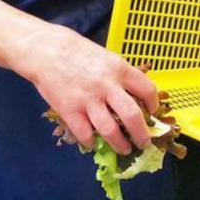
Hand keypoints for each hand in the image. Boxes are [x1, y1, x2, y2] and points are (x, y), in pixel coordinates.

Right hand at [13, 24, 158, 154]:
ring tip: (124, 148)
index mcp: (119, 69)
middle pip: (133, 117)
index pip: (147, 90)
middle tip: (144, 142)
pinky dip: (91, 142)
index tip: (153, 112)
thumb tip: (135, 96)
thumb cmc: (77, 51)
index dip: (153, 104)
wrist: (46, 50)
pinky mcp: (70, 111)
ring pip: (110, 131)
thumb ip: (120, 76)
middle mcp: (107, 86)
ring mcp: (88, 100)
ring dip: (120, 144)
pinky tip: (93, 142)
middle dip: (142, 135)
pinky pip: (85, 134)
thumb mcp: (106, 57)